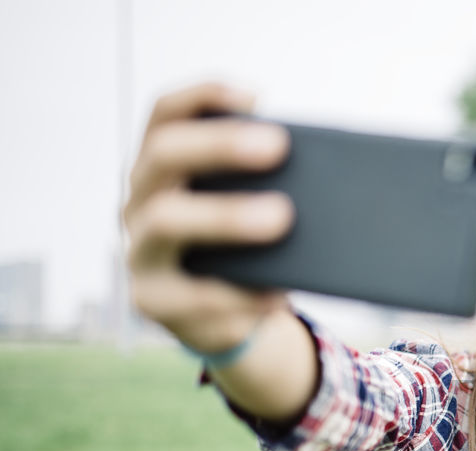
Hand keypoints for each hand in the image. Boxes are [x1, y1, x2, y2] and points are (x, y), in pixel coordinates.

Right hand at [122, 82, 293, 351]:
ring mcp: (140, 251)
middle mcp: (139, 201)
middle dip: (219, 145)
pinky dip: (237, 292)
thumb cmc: (247, 249)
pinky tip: (275, 294)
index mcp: (162, 169)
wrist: (230, 318)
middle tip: (278, 146)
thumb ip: (269, 187)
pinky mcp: (154, 302)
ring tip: (282, 217)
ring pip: (166, 221)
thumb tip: (325, 174)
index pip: (165, 116)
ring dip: (225, 214)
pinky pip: (190, 295)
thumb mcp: (252, 210)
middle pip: (163, 156)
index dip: (204, 97)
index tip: (256, 96)